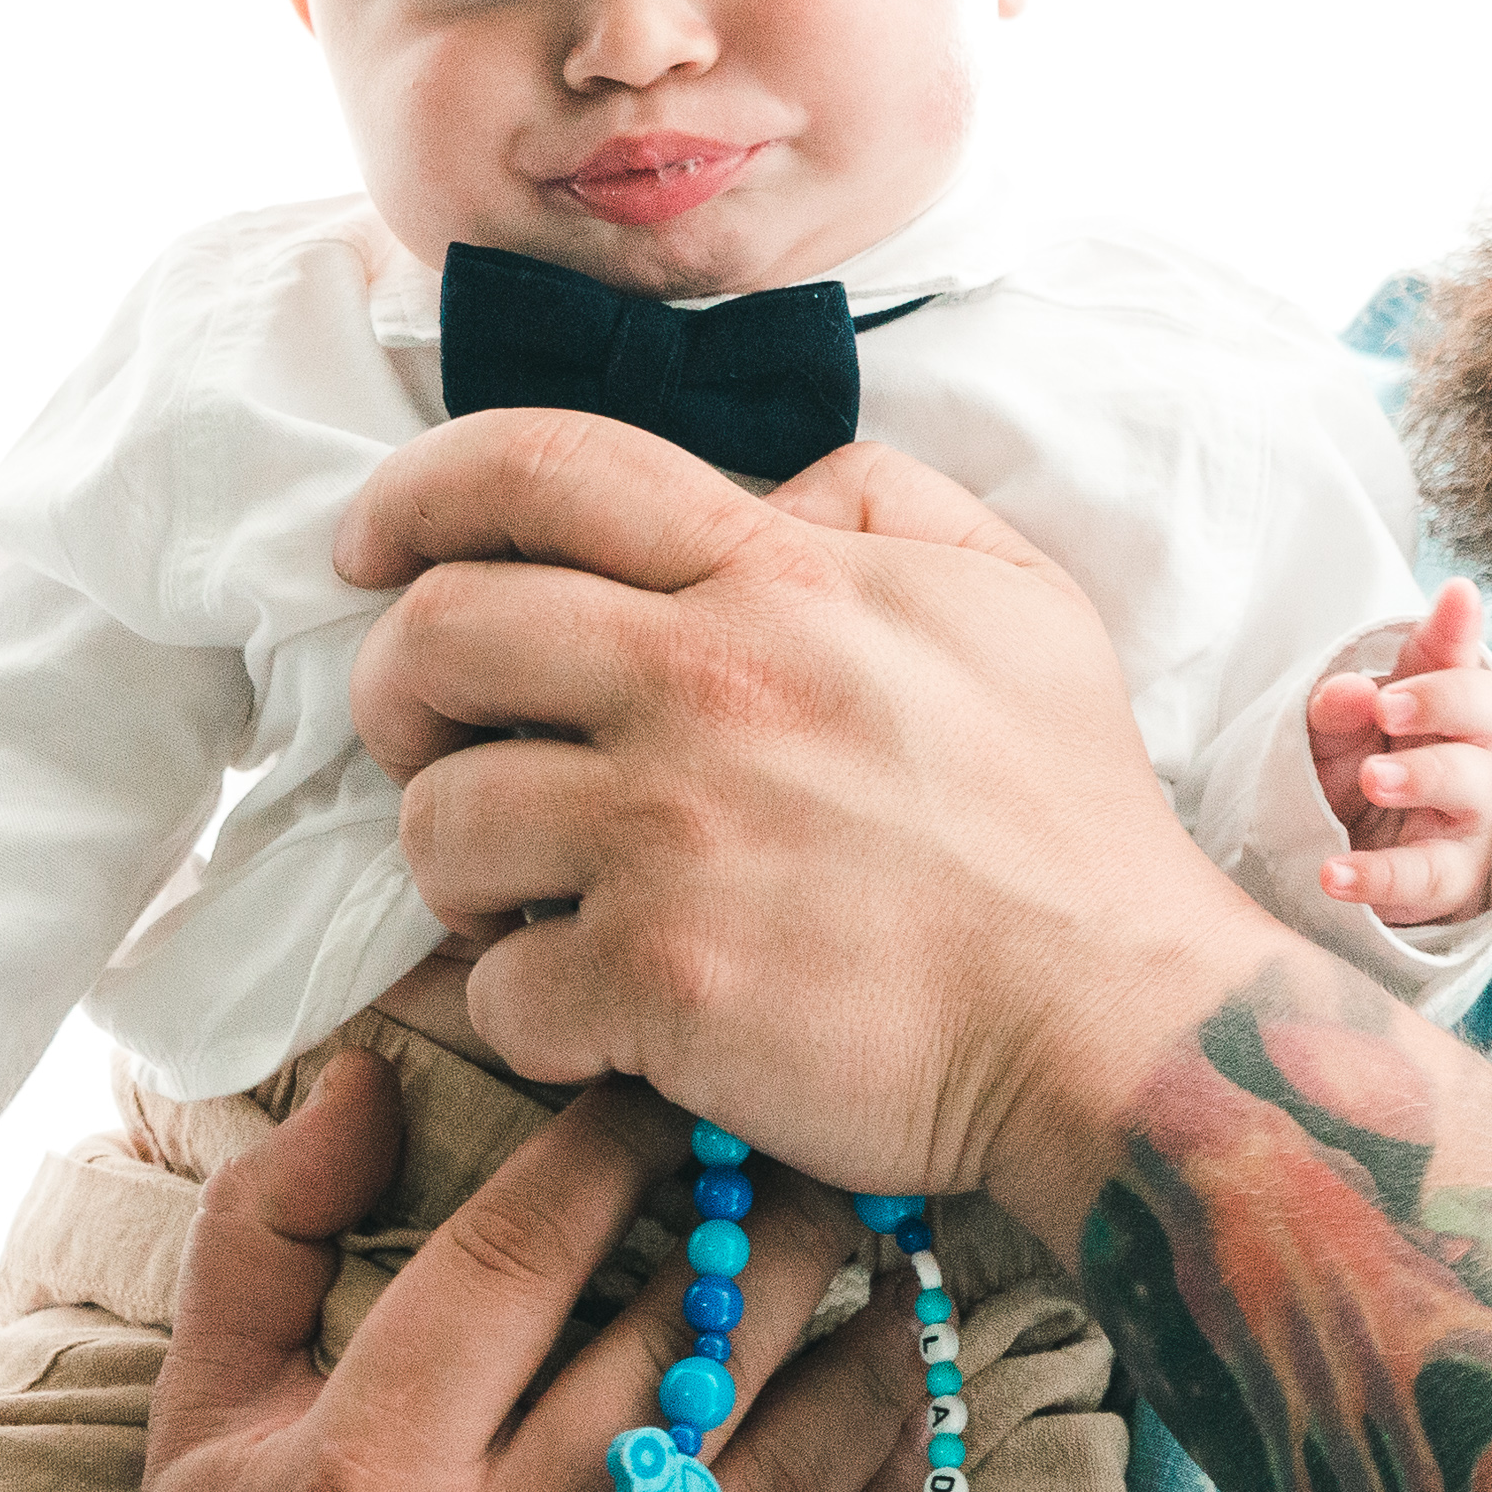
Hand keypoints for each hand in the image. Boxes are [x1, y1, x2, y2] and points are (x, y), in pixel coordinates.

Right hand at [124, 1046, 936, 1491]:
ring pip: (796, 1447)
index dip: (618, 1138)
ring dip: (866, 1330)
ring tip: (891, 1246)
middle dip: (772, 1211)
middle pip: (688, 1333)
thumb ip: (265, 1235)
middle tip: (815, 1137)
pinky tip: (909, 1397)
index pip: (528, 1246)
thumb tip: (372, 1076)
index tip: (670, 1080)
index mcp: (363, 1476)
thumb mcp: (196, 1430)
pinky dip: (894, 1476)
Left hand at [338, 409, 1261, 1237]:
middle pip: (438, 636)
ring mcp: (676, 836)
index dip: (416, 493)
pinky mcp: (663, 985)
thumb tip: (759, 495)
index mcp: (782, 578)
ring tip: (535, 900)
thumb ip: (878, 504)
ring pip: (439, 822)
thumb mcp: (1015, 598)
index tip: (368, 546)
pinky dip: (529, 1017)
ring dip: (463, 871)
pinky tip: (602, 1019)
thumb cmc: (1071, 821)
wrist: (1123, 1022)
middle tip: (442, 745)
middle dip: (401, 691)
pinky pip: (498, 994)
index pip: (540, 470)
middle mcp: (708, 684)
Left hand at [1307, 579, 1491, 927]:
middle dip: (1444, 701)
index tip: (1456, 595)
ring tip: (1373, 779)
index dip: (1459, 626)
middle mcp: (1469, 749)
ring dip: (1427, 777)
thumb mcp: (1327, 737)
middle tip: (1388, 706)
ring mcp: (1467, 814)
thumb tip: (1349, 691)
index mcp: (1437, 700)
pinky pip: (1432, 876)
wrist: (1347, 860)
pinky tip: (1334, 873)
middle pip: (1490, 711)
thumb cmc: (1348, 776)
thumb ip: (1335, 712)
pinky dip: (1382, 875)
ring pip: (1479, 787)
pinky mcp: (1451, 876)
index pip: (1456, 653)